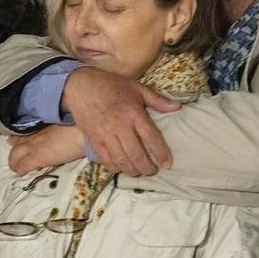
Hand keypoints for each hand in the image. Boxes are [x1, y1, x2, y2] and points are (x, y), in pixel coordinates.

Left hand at [9, 125, 86, 174]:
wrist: (82, 133)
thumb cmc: (80, 129)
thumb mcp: (67, 126)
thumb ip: (59, 131)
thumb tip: (63, 135)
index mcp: (43, 127)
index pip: (26, 132)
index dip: (20, 139)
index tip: (16, 141)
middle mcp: (35, 134)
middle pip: (16, 142)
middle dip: (15, 151)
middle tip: (16, 158)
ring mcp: (33, 145)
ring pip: (14, 154)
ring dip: (15, 162)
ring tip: (17, 168)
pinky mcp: (36, 157)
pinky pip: (21, 165)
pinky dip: (20, 170)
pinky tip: (22, 174)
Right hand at [62, 67, 178, 176]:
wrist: (80, 86)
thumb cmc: (111, 86)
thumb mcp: (136, 88)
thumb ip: (157, 100)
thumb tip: (177, 107)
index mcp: (133, 112)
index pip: (151, 137)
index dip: (161, 153)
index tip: (167, 164)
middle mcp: (119, 126)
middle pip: (136, 154)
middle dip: (147, 167)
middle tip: (153, 171)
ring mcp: (104, 135)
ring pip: (121, 161)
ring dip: (132, 171)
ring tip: (139, 171)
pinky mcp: (93, 140)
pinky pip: (105, 160)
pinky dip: (115, 167)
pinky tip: (122, 167)